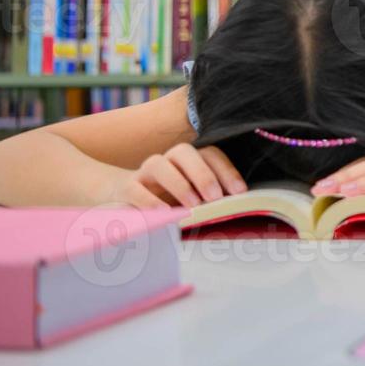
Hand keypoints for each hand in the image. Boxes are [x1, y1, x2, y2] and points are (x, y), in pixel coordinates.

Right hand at [104, 143, 246, 209]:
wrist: (125, 198)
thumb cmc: (169, 199)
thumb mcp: (193, 197)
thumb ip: (210, 198)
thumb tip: (236, 208)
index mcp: (189, 160)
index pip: (210, 154)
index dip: (226, 170)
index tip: (239, 192)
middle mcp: (168, 160)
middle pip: (185, 152)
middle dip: (203, 174)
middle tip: (215, 196)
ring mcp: (146, 171)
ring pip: (159, 165)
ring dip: (178, 184)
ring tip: (192, 205)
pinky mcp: (126, 187)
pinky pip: (135, 188)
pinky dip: (149, 200)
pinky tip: (163, 213)